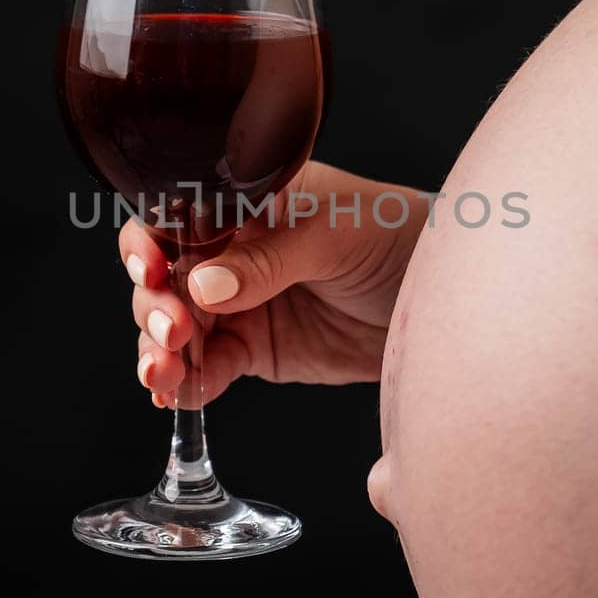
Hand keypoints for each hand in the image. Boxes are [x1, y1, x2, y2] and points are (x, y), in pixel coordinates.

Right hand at [119, 161, 427, 407]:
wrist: (449, 302)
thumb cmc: (398, 237)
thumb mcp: (334, 234)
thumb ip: (269, 258)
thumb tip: (204, 284)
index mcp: (245, 203)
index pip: (176, 215)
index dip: (149, 242)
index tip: (149, 268)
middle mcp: (232, 251)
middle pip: (165, 277)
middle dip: (156, 305)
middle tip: (174, 331)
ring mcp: (241, 303)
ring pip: (177, 327)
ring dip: (159, 350)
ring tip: (162, 372)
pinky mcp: (257, 350)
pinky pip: (208, 368)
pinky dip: (185, 383)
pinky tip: (172, 393)